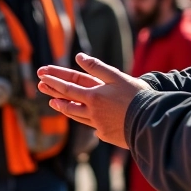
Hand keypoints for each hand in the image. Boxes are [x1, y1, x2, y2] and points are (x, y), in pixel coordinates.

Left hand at [37, 53, 151, 147]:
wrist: (150, 122)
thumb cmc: (136, 96)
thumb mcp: (117, 77)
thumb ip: (97, 67)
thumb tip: (79, 56)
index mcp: (94, 95)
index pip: (69, 85)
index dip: (55, 79)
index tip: (42, 73)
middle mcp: (92, 110)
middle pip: (68, 99)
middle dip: (53, 90)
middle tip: (40, 84)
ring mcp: (97, 124)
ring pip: (75, 114)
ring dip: (63, 107)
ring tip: (53, 102)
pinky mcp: (104, 134)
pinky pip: (90, 125)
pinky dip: (83, 118)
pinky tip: (81, 116)